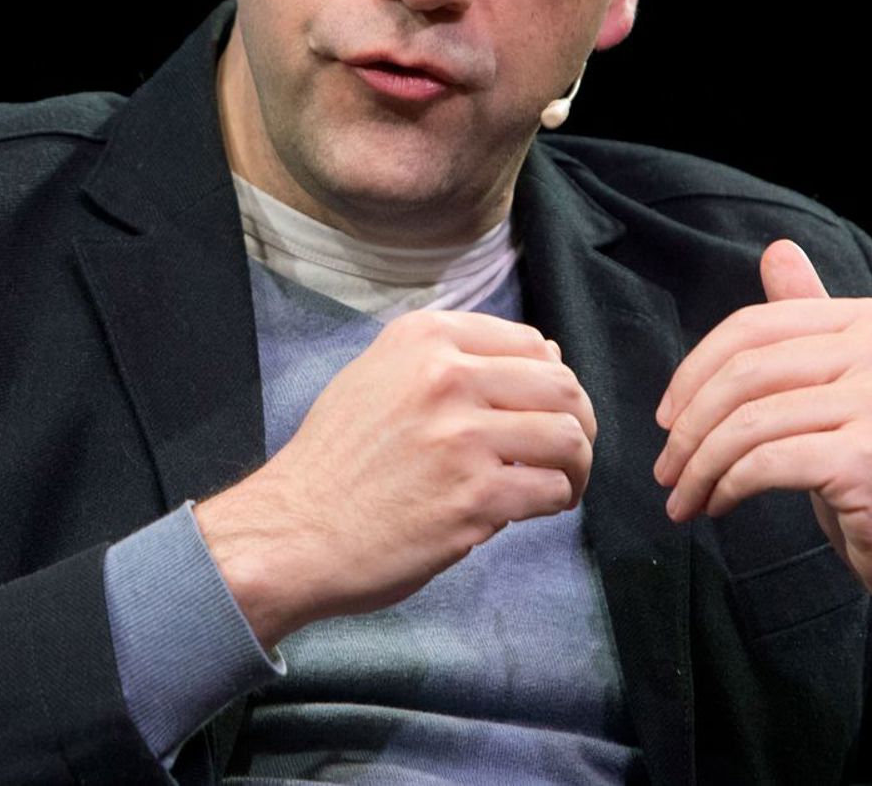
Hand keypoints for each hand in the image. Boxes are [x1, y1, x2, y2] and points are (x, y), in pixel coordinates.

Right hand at [196, 309, 595, 649]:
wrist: (293, 532)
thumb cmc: (335, 462)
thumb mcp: (377, 379)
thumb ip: (453, 361)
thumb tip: (548, 353)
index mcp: (423, 339)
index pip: (529, 341)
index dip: (550, 378)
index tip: (541, 410)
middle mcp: (446, 376)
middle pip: (561, 385)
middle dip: (578, 421)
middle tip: (565, 453)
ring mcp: (462, 436)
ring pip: (568, 436)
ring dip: (576, 465)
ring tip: (560, 484)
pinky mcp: (476, 496)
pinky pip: (552, 488)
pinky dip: (555, 501)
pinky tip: (534, 509)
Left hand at [650, 239, 871, 646]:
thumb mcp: (843, 386)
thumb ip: (809, 321)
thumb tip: (777, 250)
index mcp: (867, 322)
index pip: (751, 328)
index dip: (693, 372)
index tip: (667, 417)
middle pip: (743, 373)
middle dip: (688, 426)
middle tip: (666, 470)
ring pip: (747, 422)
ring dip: (699, 467)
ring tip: (683, 498)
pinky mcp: (866, 457)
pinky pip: (764, 463)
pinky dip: (726, 487)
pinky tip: (718, 505)